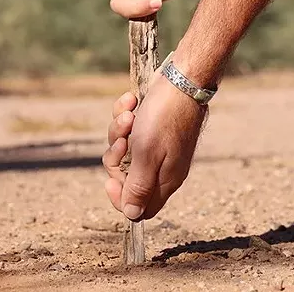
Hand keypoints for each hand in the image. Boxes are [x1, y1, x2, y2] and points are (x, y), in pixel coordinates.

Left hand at [102, 75, 206, 219]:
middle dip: (116, 157)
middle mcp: (162, 166)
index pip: (140, 208)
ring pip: (124, 150)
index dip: (121, 198)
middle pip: (127, 177)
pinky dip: (125, 115)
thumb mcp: (147, 155)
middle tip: (123, 141)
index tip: (110, 180)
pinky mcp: (151, 127)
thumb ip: (139, 187)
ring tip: (129, 116)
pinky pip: (128, 129)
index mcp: (165, 180)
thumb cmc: (165, 117)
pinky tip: (132, 101)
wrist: (182, 79)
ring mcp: (157, 146)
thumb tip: (132, 215)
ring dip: (119, 131)